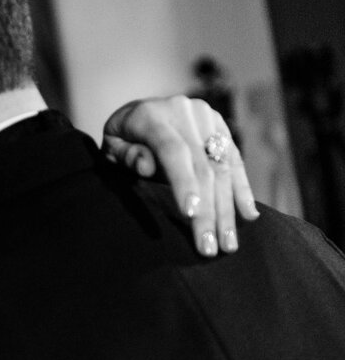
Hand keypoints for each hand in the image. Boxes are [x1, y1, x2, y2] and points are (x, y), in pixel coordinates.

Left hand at [103, 95, 259, 256]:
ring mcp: (207, 117)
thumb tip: (147, 167)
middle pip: (202, 166)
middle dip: (208, 210)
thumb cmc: (121, 138)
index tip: (191, 214)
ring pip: (223, 168)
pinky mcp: (221, 127)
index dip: (184, 183)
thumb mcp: (112, 145)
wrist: (137, 111)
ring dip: (227, 209)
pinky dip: (241, 191)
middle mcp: (185, 111)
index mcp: (152, 115)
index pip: (174, 151)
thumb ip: (127, 155)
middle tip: (210, 247)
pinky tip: (248, 216)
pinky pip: (235, 161)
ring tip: (228, 243)